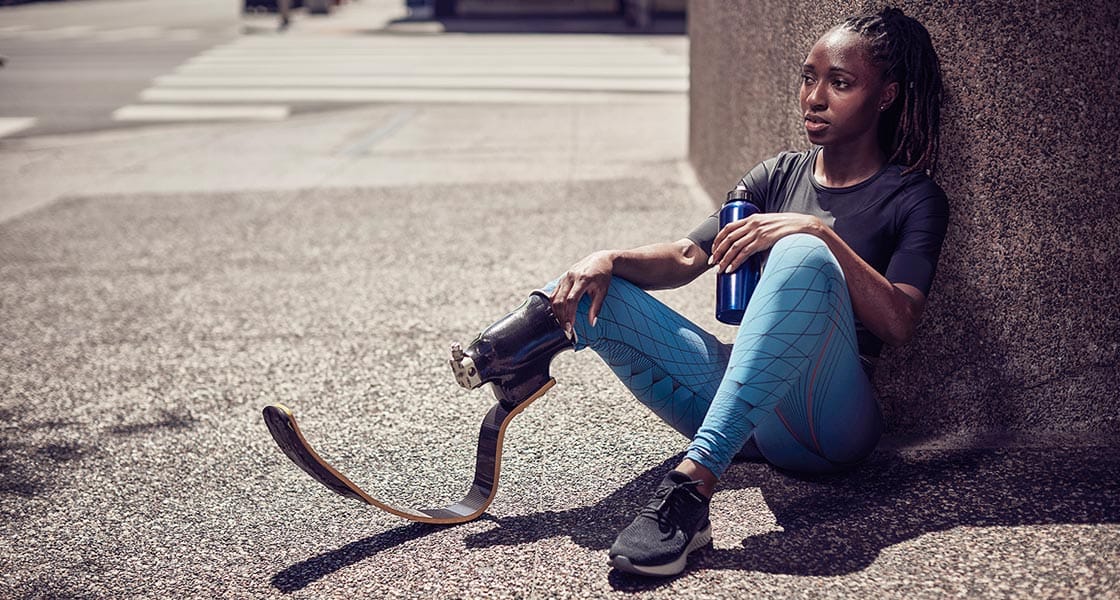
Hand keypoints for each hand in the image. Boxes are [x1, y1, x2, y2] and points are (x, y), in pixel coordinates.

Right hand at [550, 250, 613, 334]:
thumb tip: (592, 323)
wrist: (599, 259)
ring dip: (556, 313)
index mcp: (582, 279)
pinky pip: (554, 294)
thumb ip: (597, 307)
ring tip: (562, 324)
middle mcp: (570, 277)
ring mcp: (564, 278)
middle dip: (561, 317)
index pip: (571, 299)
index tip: (570, 327)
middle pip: (560, 300)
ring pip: (554, 298)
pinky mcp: (561, 280)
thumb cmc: (603, 276)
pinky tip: (559, 315)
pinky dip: (555, 306)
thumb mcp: (603, 290)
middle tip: (566, 330)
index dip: (569, 314)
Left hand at [709, 212, 824, 272]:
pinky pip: (745, 252)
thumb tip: (752, 247)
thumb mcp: (769, 225)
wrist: (803, 226)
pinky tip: (731, 269)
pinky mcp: (763, 241)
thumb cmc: (787, 228)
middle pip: (728, 238)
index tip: (714, 249)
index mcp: (752, 217)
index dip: (718, 239)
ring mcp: (757, 232)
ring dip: (724, 259)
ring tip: (719, 269)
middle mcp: (752, 223)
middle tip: (712, 262)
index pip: (728, 227)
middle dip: (718, 251)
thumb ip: (760, 233)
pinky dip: (736, 262)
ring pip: (734, 246)